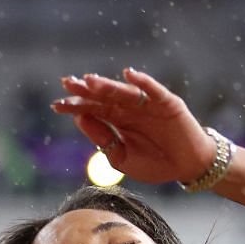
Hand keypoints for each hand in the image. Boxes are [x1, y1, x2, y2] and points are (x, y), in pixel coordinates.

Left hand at [51, 67, 217, 185]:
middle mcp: (129, 109)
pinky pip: (153, 90)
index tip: (57, 104)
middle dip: (86, 90)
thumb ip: (102, 139)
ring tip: (91, 80)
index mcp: (116, 121)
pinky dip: (143, 82)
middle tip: (67, 83)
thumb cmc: (155, 164)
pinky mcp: (167, 103)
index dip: (75, 106)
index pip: (92, 109)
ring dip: (108, 85)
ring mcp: (148, 105)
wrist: (187, 169)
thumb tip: (80, 119)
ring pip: (124, 92)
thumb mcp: (121, 157)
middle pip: (104, 97)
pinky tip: (129, 74)